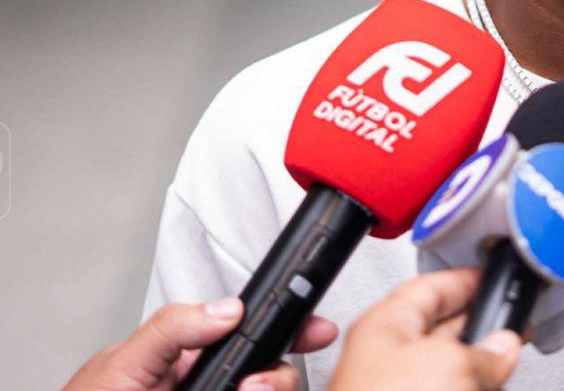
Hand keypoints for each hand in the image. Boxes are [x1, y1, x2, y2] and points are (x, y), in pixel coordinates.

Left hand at [61, 298, 337, 390]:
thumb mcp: (121, 365)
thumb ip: (172, 329)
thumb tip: (228, 307)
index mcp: (187, 360)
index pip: (249, 334)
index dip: (288, 327)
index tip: (314, 329)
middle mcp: (208, 387)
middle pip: (271, 371)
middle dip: (281, 373)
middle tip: (261, 385)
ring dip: (272, 388)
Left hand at [328, 268, 521, 390]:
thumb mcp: (451, 366)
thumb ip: (484, 351)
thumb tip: (505, 344)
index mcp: (383, 328)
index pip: (428, 287)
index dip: (464, 280)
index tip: (491, 277)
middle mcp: (387, 360)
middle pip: (439, 330)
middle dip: (477, 324)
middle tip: (511, 319)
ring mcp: (398, 390)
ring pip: (447, 368)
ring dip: (479, 363)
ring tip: (508, 359)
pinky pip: (450, 389)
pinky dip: (472, 386)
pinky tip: (491, 385)